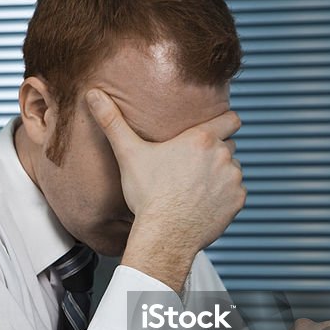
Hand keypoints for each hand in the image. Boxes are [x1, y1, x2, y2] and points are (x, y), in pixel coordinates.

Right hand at [86, 88, 245, 253]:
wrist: (164, 235)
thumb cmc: (147, 195)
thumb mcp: (129, 154)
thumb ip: (113, 122)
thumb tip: (93, 94)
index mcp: (202, 139)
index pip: (231, 119)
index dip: (225, 122)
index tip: (217, 129)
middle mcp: (223, 155)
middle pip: (229, 146)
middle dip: (216, 153)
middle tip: (192, 166)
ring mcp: (233, 179)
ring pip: (233, 170)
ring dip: (220, 175)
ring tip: (196, 186)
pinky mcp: (237, 201)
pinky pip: (236, 193)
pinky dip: (225, 196)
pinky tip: (203, 202)